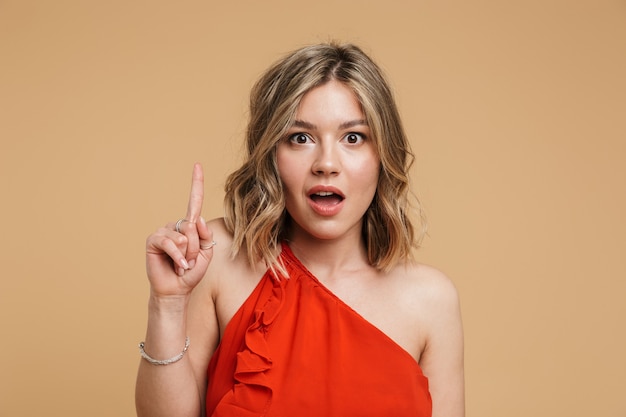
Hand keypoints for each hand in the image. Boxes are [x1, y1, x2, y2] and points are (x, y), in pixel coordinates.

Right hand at [145, 164, 214, 297]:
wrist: (176, 290)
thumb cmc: (191, 272)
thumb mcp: (206, 254)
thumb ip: (205, 236)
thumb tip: (194, 220)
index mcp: (190, 226)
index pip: (194, 202)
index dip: (196, 183)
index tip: (198, 165)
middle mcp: (177, 225)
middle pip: (193, 227)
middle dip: (196, 249)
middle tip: (189, 262)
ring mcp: (164, 231)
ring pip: (183, 236)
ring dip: (186, 254)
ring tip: (181, 264)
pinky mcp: (153, 239)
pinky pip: (169, 242)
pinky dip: (177, 256)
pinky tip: (177, 266)